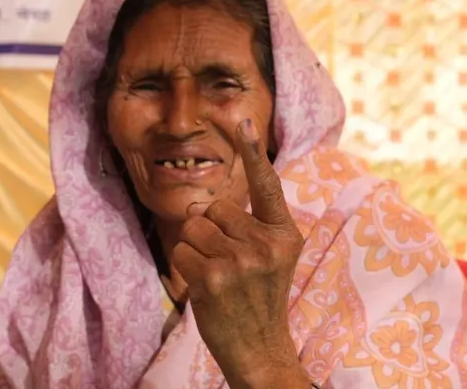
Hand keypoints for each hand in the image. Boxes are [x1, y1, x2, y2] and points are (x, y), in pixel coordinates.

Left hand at [172, 119, 308, 388]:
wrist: (260, 350)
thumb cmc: (258, 299)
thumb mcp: (271, 257)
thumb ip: (249, 225)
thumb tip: (203, 202)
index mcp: (285, 233)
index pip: (266, 183)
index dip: (252, 149)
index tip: (240, 117)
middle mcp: (267, 243)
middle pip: (214, 208)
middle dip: (211, 231)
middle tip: (229, 266)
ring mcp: (241, 261)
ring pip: (194, 227)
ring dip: (196, 250)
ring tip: (218, 278)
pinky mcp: (214, 278)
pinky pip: (181, 250)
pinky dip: (185, 267)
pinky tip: (206, 289)